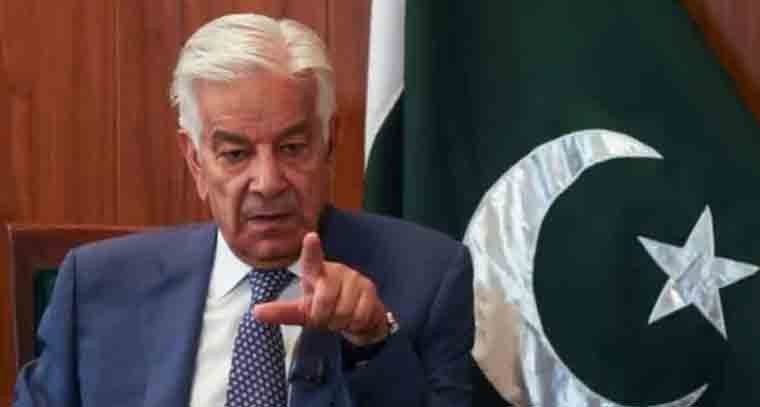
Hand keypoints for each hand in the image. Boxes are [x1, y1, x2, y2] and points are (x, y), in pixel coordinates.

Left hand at [254, 232, 389, 346]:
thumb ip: (282, 312)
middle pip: (325, 298)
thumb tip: (255, 312)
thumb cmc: (325, 309)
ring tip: (341, 318)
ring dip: (339, 322)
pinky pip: (359, 315)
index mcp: (315, 273)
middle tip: (326, 319)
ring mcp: (354, 278)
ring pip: (343, 310)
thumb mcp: (302, 312)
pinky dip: (354, 324)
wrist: (358, 318)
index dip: (311, 249)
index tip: (310, 237)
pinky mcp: (369, 289)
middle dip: (323, 317)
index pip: (311, 259)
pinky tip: (354, 318)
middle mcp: (335, 270)